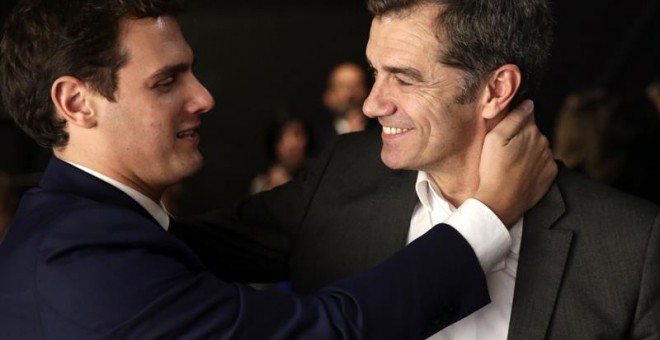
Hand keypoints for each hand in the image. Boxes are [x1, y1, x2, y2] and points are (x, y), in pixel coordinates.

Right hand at [474, 100, 556, 226]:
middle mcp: (544, 142)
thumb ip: (513, 117)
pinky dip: (533, 165)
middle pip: (532, 132)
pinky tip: (519, 172)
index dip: (514, 121)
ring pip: (537, 147)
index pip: (526, 115)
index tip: (505, 132)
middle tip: (504, 151)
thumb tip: (528, 103)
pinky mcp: (550, 174)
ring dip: (527, 151)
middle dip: (521, 137)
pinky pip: (543, 163)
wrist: (500, 202)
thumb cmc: (493, 170)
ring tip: (511, 164)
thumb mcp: (494, 138)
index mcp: (531, 131)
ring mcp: (548, 159)